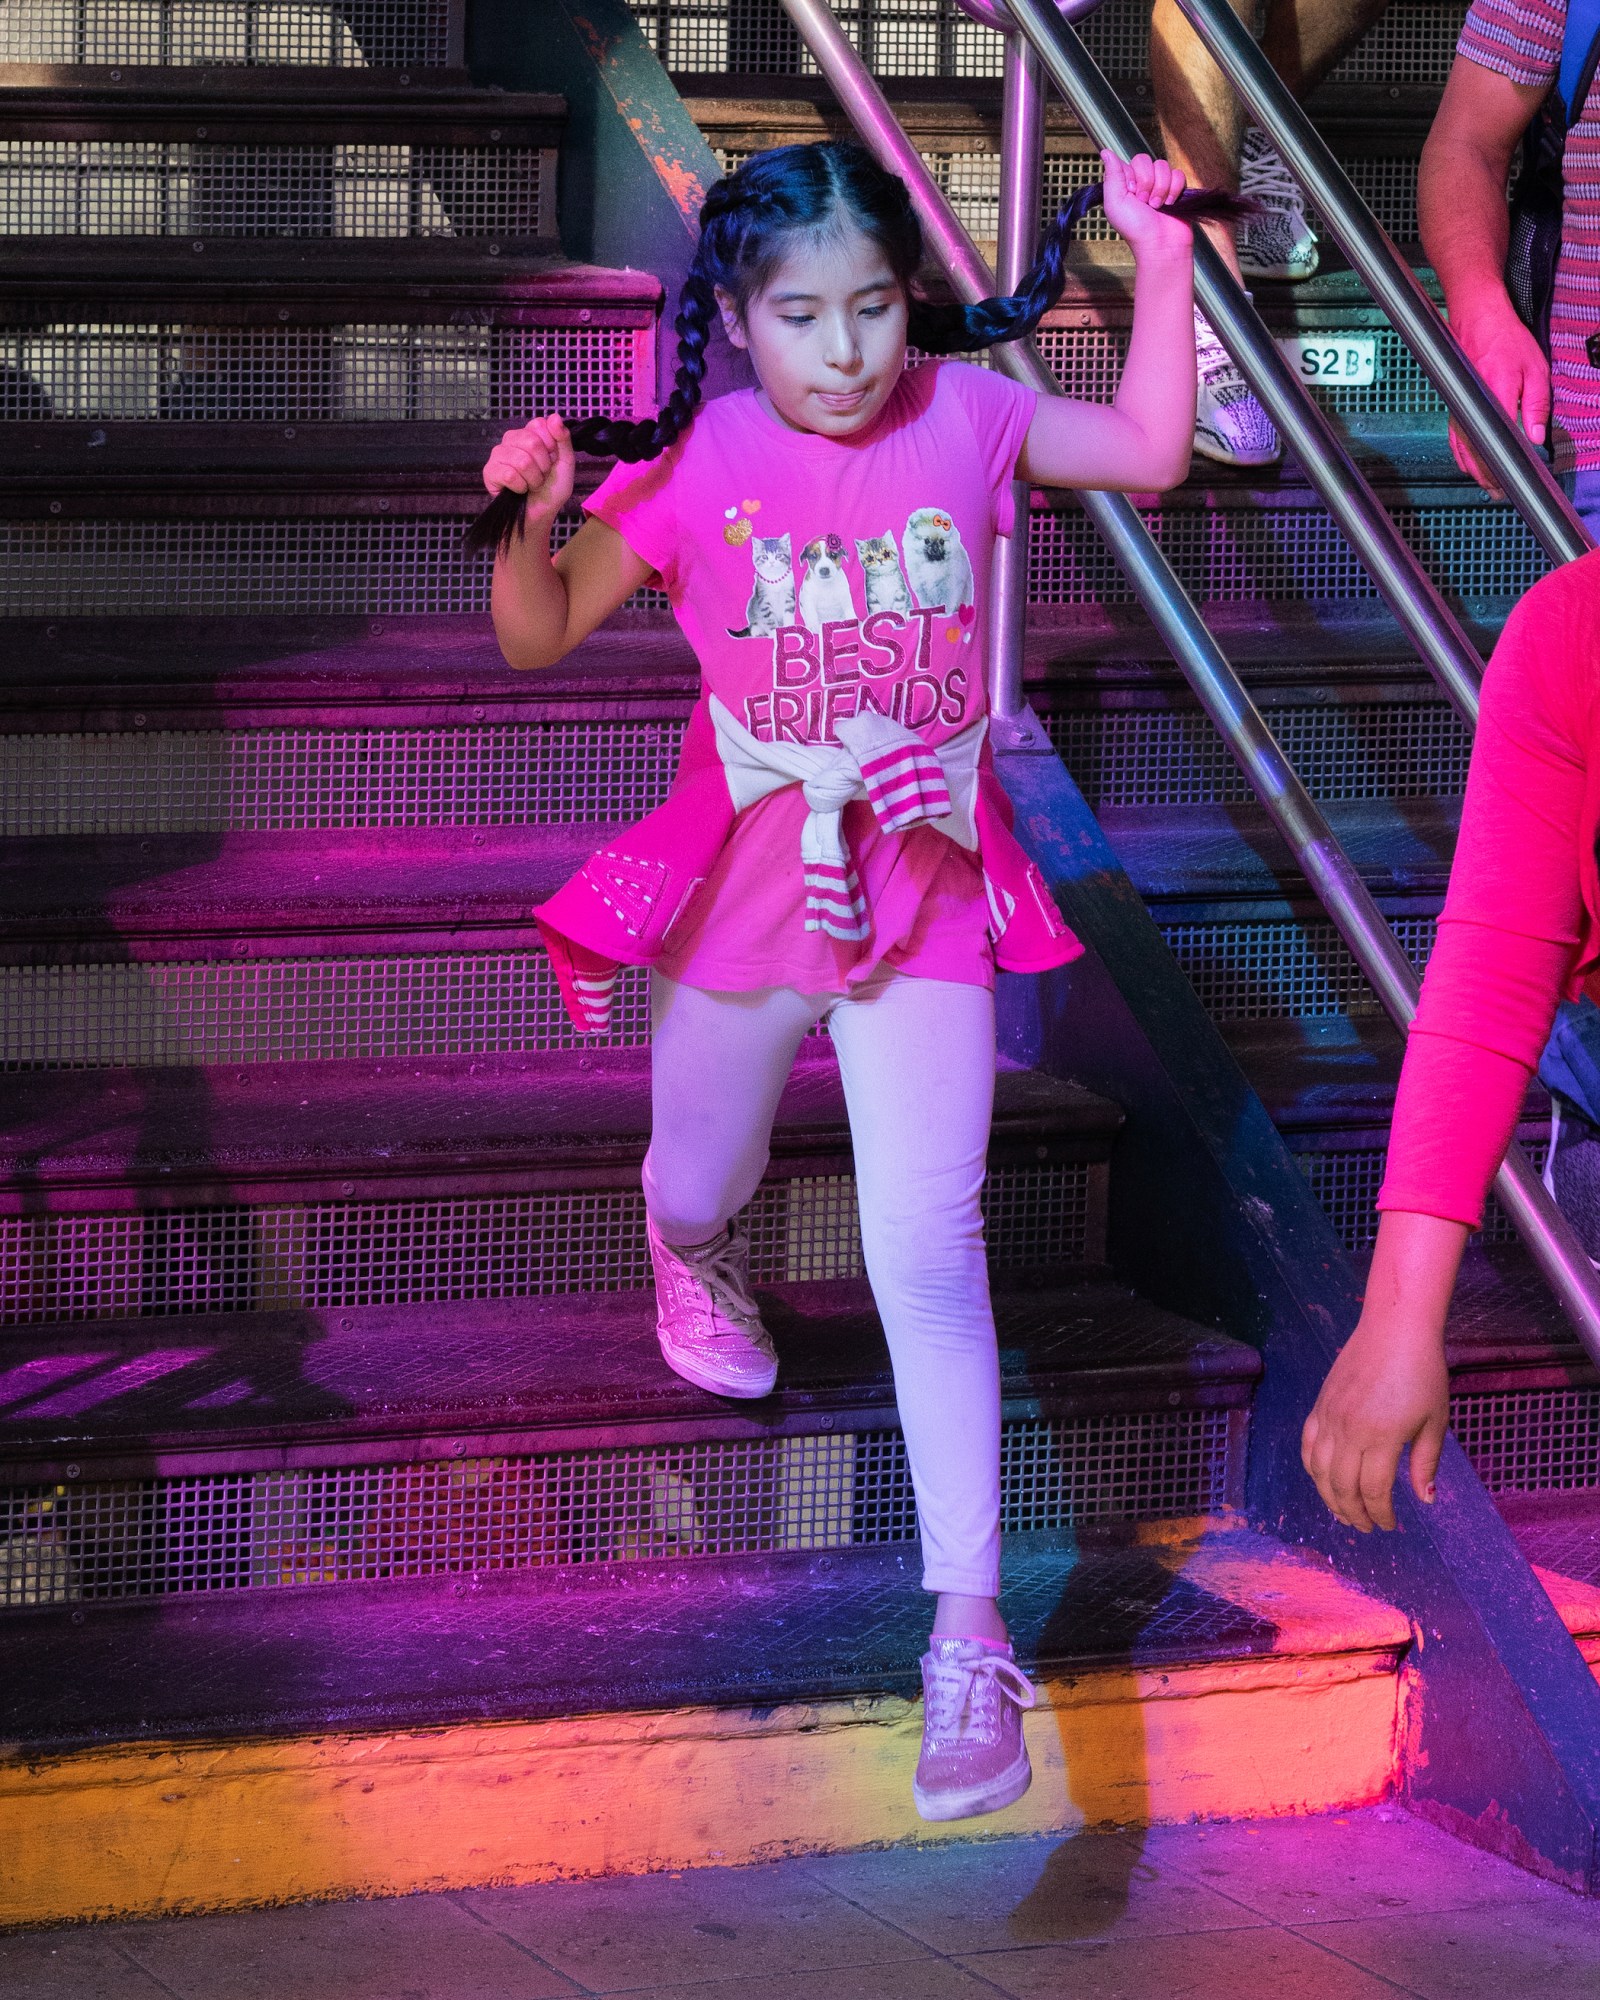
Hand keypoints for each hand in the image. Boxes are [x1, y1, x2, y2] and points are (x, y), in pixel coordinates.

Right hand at [481, 414, 574, 524]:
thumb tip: (555, 417)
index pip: (539, 424)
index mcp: (529, 434)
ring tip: (531, 485)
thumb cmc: (551, 489)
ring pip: (521, 460)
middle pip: (531, 442)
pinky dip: (520, 487)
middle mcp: (511, 439)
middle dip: (543, 466)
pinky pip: (509, 474)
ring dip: (533, 479)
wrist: (540, 514)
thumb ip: (563, 439)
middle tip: (541, 475)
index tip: (551, 460)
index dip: (550, 445)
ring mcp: (498, 454)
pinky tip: (519, 490)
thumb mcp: (565, 463)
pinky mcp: (490, 471)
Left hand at [1098, 149, 1189, 260]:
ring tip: (1157, 206)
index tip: (1131, 192)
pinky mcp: (1177, 189)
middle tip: (1144, 202)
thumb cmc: (1135, 228)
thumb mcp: (1115, 202)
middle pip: (1147, 160)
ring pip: (1163, 166)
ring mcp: (1160, 185)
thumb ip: (1112, 176)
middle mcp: (1142, 182)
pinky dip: (1175, 189)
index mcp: (1126, 183)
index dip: (1133, 175)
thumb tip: (1105, 151)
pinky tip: (1170, 204)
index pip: (1131, 162)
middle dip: (1147, 182)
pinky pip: (1178, 174)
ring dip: (1160, 188)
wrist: (1160, 244)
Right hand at [1301, 1311, 1449, 1531]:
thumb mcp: (1436, 1421)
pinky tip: (1322, 1479)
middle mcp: (1349, 1430)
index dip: (1381, 1514)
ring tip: (1344, 1511)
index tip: (1390, 1525)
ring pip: (1319, 1470)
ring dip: (1330, 1497)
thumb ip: (1426, 1463)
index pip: (1374, 1491)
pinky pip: (1307, 1444)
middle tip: (1367, 1527)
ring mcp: (1330, 1417)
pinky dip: (1312, 1468)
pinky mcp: (1320, 1405)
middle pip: (1342, 1486)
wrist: (1395, 1329)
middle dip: (1354, 1513)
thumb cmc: (1424, 1373)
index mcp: (1382, 1437)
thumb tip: (1425, 1500)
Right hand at [1445, 296, 1550, 494]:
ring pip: (1465, 453)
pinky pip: (1457, 442)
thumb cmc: (1505, 340)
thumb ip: (1538, 405)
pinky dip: (1464, 458)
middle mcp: (1473, 409)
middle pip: (1479, 455)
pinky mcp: (1455, 410)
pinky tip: (1471, 467)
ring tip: (1490, 486)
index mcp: (1497, 399)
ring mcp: (1460, 411)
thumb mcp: (1536, 369)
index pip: (1502, 444)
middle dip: (1491, 477)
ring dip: (1477, 472)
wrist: (1477, 321)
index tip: (1517, 481)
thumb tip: (1537, 437)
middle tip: (1503, 492)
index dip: (1508, 467)